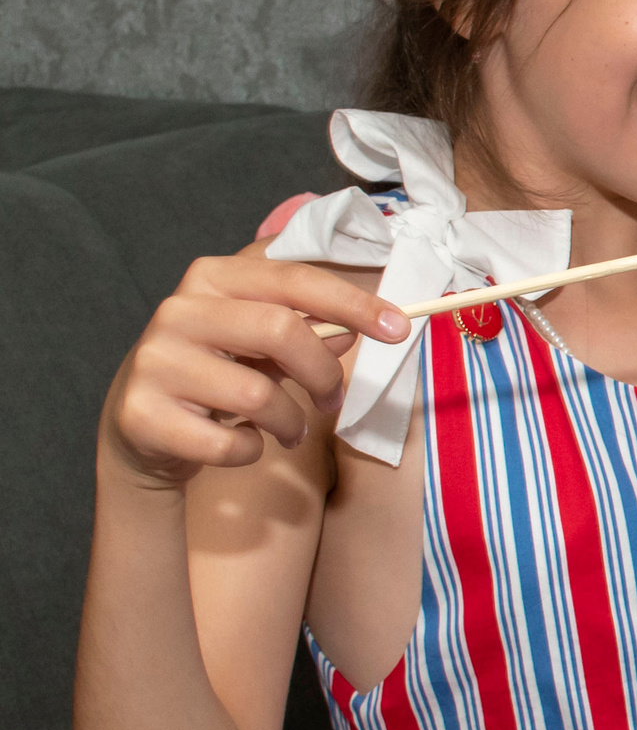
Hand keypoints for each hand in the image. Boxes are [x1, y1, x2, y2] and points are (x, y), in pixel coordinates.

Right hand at [103, 255, 408, 486]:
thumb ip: (309, 331)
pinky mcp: (142, 415)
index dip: (353, 304)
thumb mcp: (262, 346)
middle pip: (282, 331)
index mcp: (212, 278)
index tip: (400, 327)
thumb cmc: (217, 375)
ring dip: (291, 423)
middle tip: (333, 400)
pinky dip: (249, 451)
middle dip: (323, 374)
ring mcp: (154, 361)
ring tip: (287, 430)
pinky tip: (240, 443)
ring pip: (258, 395)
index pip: (295, 280)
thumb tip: (359, 329)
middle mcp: (177, 311)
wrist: (142, 428)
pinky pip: (229, 442)